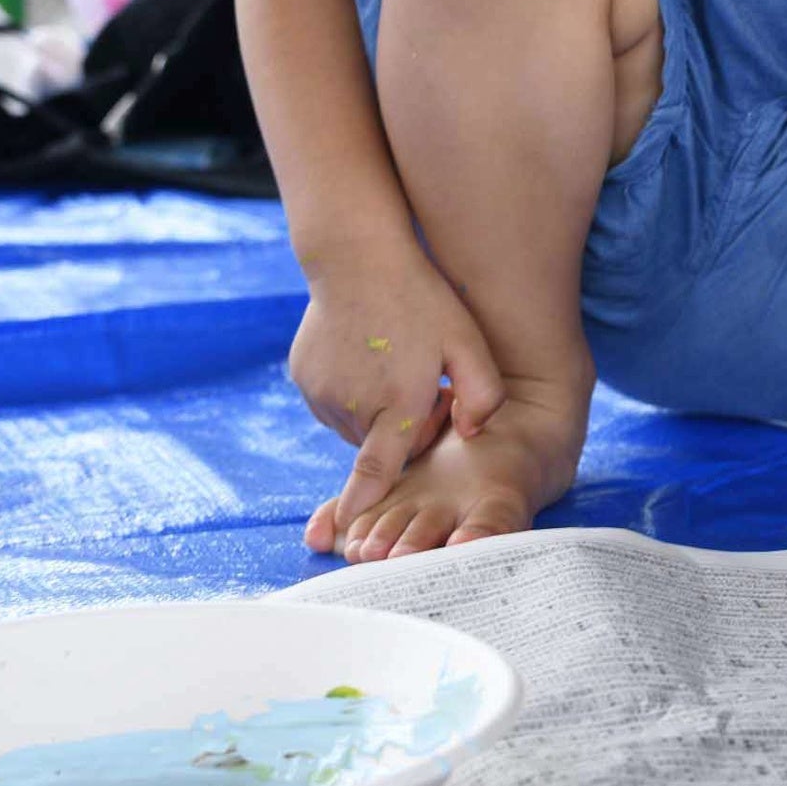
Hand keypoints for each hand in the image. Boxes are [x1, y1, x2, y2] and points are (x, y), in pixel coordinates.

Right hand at [287, 234, 504, 509]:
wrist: (357, 255)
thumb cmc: (421, 297)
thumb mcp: (468, 341)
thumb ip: (481, 395)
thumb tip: (472, 436)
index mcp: (395, 404)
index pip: (377, 472)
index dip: (365, 504)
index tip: (350, 530)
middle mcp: (352, 406)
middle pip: (380, 444)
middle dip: (404, 428)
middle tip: (424, 380)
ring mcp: (322, 393)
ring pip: (356, 424)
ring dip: (376, 410)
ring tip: (395, 359)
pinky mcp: (305, 377)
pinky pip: (333, 402)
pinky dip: (352, 391)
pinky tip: (369, 352)